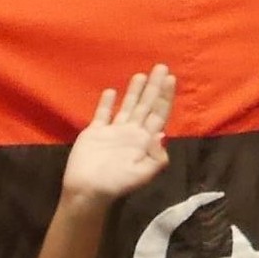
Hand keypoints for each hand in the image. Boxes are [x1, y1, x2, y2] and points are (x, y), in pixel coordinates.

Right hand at [64, 67, 176, 202]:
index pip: (158, 114)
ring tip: (141, 75)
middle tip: (161, 66)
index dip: (165, 97)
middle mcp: (132, 133)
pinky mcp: (96, 133)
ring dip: (135, 91)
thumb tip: (163, 134)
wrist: (87, 191)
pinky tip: (112, 91)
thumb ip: (156, 157)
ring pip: (128, 107)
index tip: (171, 78)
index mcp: (145, 142)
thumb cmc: (116, 184)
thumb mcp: (142, 175)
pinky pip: (103, 114)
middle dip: (154, 87)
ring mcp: (114, 132)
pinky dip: (107, 103)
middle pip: (146, 106)